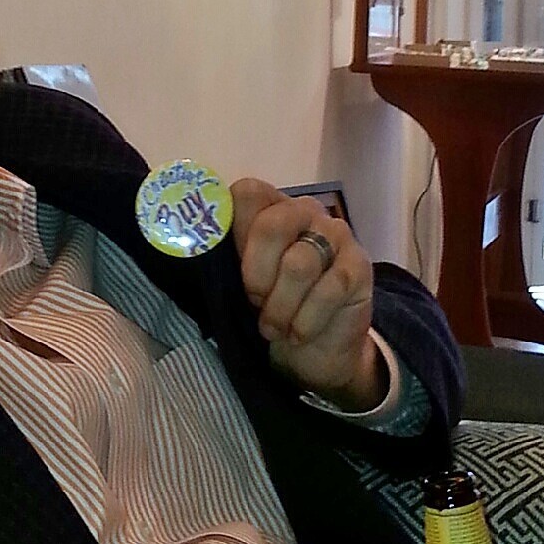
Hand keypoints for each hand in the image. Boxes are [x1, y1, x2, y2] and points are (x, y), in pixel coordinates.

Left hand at [229, 178, 380, 408]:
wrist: (314, 349)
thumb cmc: (269, 307)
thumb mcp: (238, 282)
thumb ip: (221, 256)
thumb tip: (183, 239)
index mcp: (269, 206)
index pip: (247, 194)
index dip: (234, 234)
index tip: (229, 273)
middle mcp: (304, 210)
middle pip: (272, 226)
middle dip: (256, 275)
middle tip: (254, 303)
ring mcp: (336, 235)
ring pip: (299, 264)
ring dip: (280, 307)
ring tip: (274, 328)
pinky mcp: (360, 266)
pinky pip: (330, 289)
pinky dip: (306, 320)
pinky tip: (299, 334)